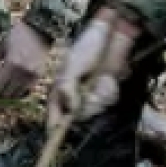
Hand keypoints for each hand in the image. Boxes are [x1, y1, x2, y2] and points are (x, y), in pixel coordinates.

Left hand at [0, 20, 52, 98]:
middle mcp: (23, 72)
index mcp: (11, 63)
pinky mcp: (38, 77)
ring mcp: (32, 76)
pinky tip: (12, 85)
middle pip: (5, 94)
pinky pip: (25, 92)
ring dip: (6, 93)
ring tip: (1, 87)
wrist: (39, 31)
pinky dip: (17, 91)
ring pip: (15, 95)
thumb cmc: (16, 36)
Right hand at [49, 11, 136, 125]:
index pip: (54, 116)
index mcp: (58, 90)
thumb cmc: (86, 47)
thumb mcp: (71, 67)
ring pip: (94, 109)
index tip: (62, 131)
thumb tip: (72, 111)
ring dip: (101, 96)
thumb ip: (68, 90)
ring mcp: (89, 94)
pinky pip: (107, 101)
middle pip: (78, 117)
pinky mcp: (104, 91)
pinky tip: (109, 79)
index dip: (56, 127)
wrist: (111, 35)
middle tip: (92, 92)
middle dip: (88, 106)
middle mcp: (72, 95)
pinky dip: (110, 91)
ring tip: (103, 79)